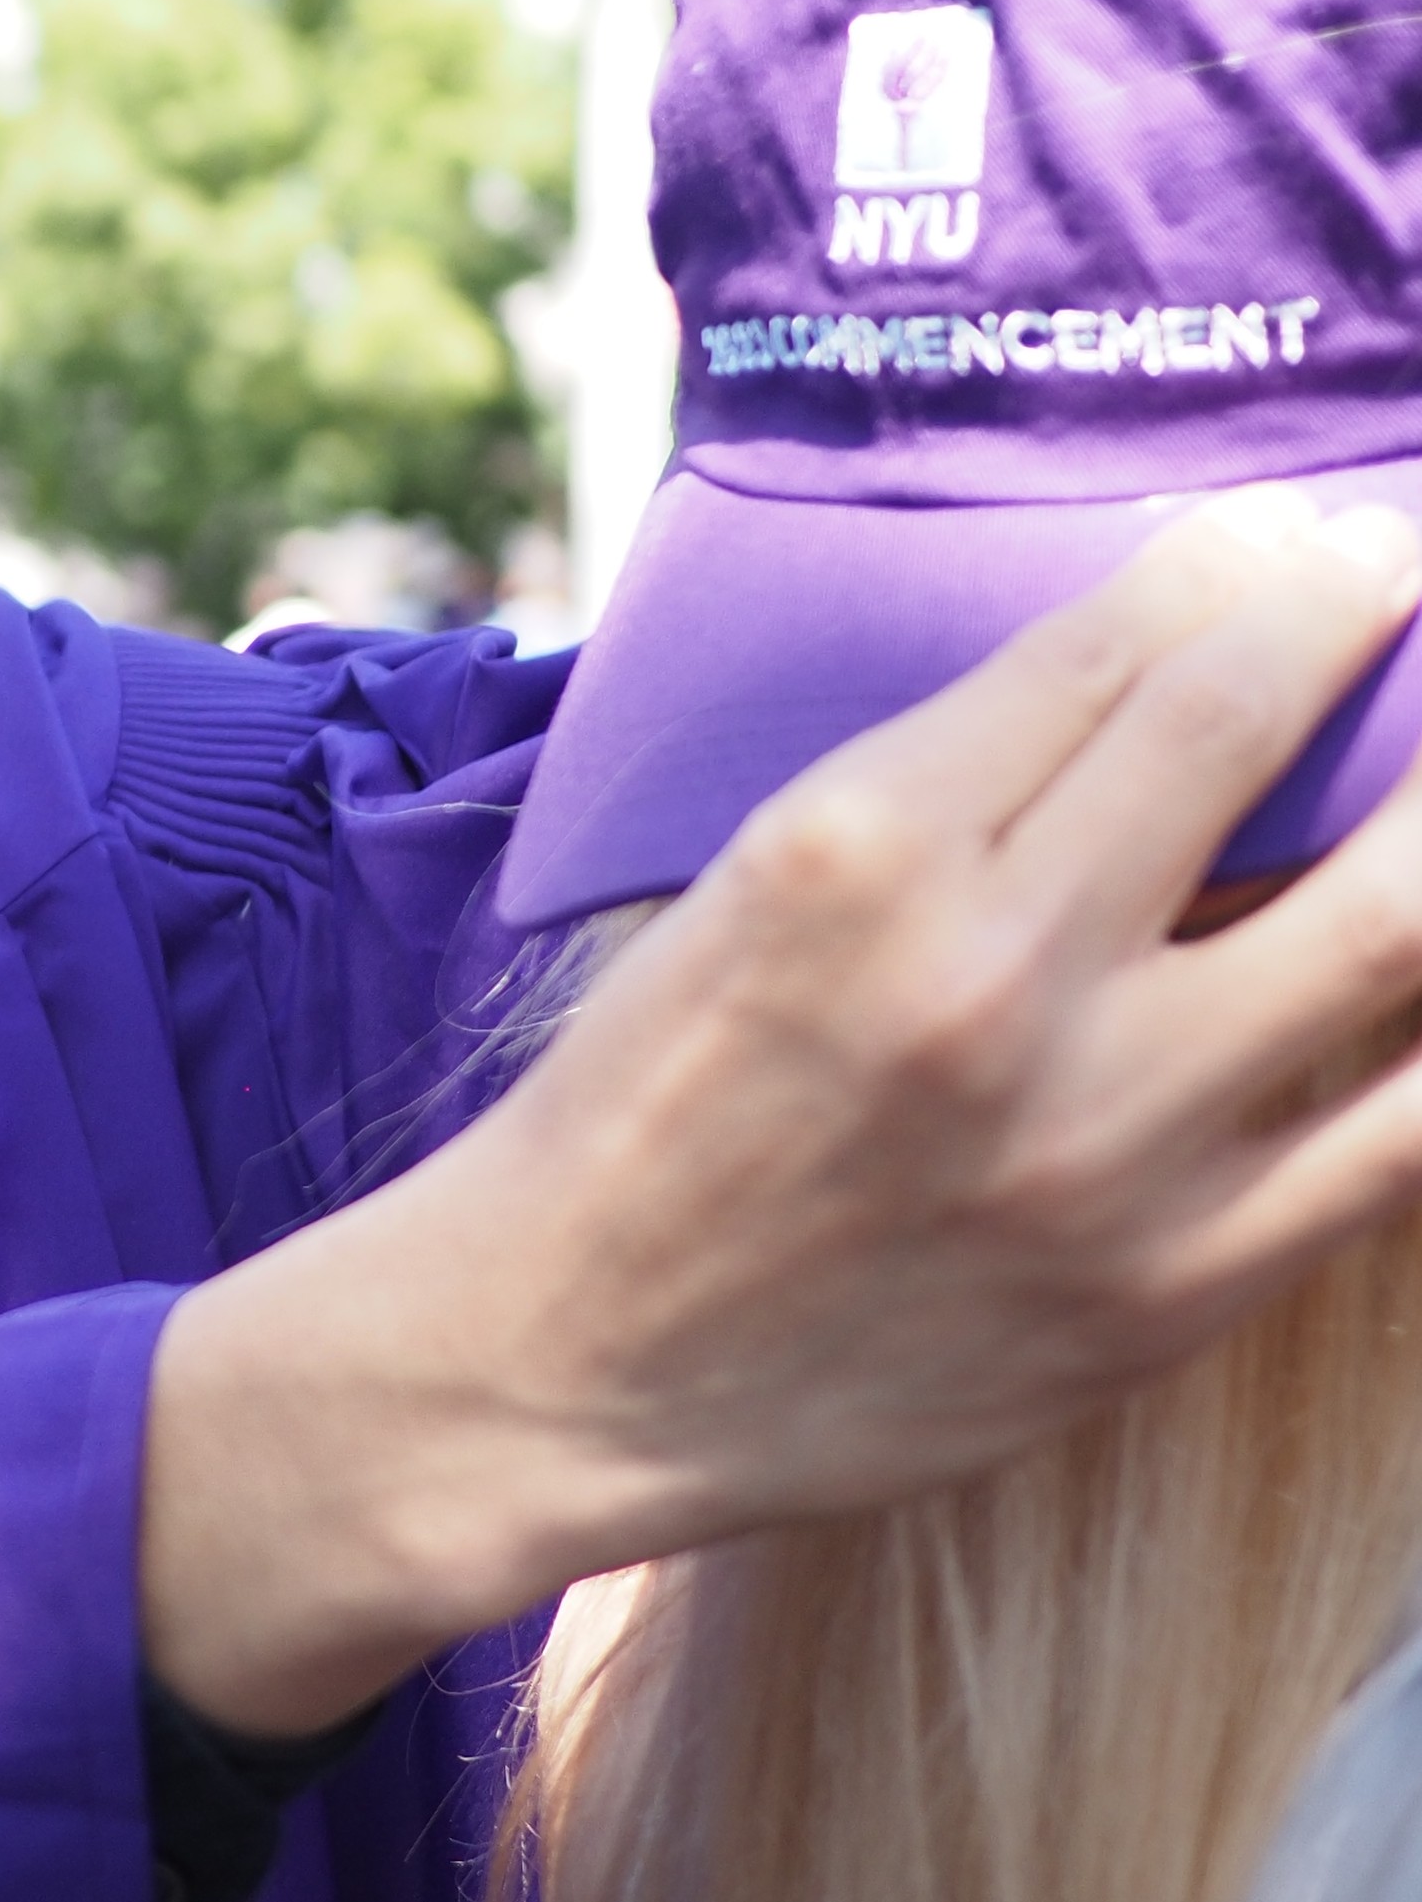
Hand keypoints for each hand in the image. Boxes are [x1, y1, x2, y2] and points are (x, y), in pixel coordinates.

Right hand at [142, 488, 1421, 1732]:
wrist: (564, 1364)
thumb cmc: (646, 1104)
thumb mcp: (745, 885)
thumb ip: (948, 787)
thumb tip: (1165, 671)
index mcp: (857, 851)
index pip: (1111, 645)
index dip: (1239, 562)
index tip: (1298, 536)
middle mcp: (988, 980)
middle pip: (1252, 730)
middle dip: (1359, 614)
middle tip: (1396, 581)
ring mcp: (1101, 1145)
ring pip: (1395, 929)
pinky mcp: (1170, 1289)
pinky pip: (1404, 1143)